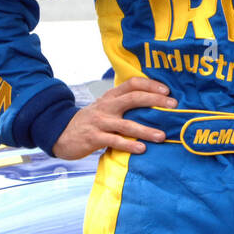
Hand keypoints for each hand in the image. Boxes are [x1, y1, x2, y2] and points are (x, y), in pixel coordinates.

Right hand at [51, 77, 174, 159]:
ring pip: (126, 124)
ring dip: (146, 130)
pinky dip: (129, 145)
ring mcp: (100, 122)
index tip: (167, 91)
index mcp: (111, 96)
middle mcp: (107, 106)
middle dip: (155, 101)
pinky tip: (141, 149)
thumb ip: (123, 104)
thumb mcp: (104, 107)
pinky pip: (114, 141)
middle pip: (133, 98)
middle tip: (173, 107)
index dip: (150, 85)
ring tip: (162, 136)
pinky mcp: (94, 138)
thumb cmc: (90, 121)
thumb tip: (152, 104)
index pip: (132, 84)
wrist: (60, 132)